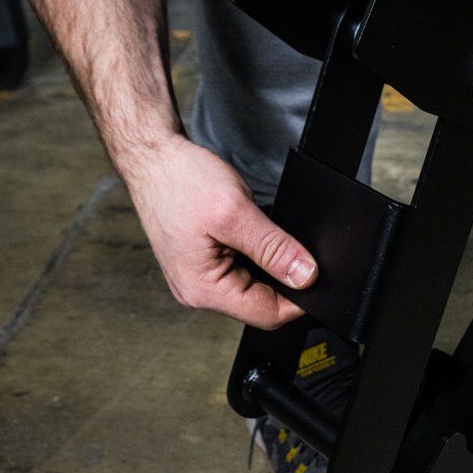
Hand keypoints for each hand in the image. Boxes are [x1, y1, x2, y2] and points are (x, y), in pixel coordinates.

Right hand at [124, 135, 316, 328]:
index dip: (300, 299)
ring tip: (266, 234)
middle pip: (261, 303)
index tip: (318, 276)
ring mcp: (199, 279)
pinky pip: (242, 271)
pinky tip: (254, 235)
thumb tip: (305, 276)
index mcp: (203, 289)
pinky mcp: (204, 265)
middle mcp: (198, 291)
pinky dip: (257, 255)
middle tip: (296, 247)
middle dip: (285, 280)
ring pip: (254, 287)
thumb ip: (274, 247)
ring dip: (270, 265)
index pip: (267, 314)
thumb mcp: (235, 211)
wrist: (154, 158)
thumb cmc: (180, 180)